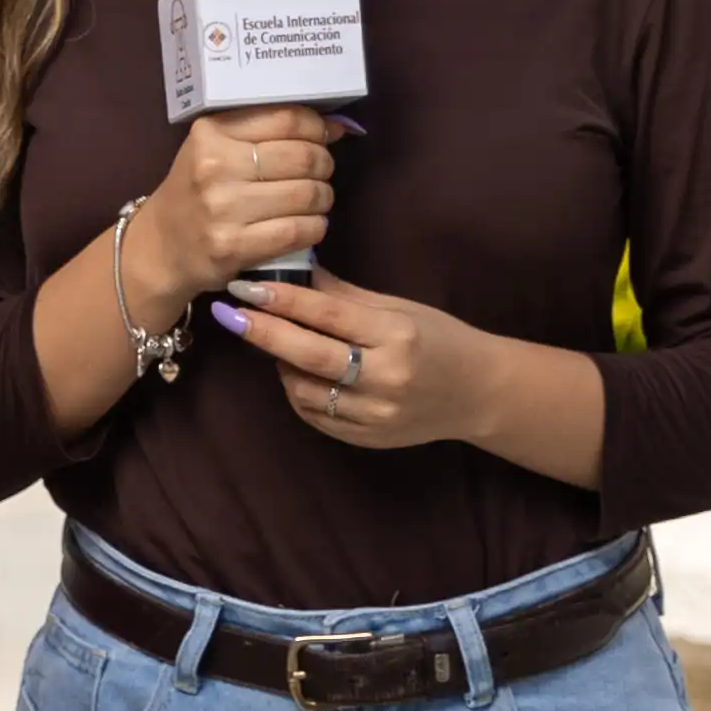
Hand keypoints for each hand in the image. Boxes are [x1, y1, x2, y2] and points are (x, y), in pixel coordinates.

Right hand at [124, 107, 332, 305]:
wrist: (161, 247)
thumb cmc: (196, 191)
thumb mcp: (216, 148)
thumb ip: (268, 132)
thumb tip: (336, 126)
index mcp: (212, 133)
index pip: (286, 119)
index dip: (317, 127)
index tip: (324, 136)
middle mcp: (215, 166)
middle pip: (302, 157)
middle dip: (323, 165)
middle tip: (320, 173)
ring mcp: (223, 208)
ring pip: (306, 194)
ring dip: (323, 198)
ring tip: (315, 200)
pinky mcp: (233, 246)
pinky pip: (298, 231)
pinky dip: (315, 228)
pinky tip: (309, 225)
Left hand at [215, 267, 483, 454]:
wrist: (479, 393)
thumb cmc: (441, 339)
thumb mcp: (401, 308)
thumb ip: (346, 296)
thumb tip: (297, 272)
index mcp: (397, 336)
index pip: (328, 316)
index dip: (282, 300)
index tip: (246, 286)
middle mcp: (386, 378)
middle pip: (309, 355)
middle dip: (263, 332)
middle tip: (230, 314)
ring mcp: (376, 415)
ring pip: (305, 390)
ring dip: (280, 364)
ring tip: (275, 342)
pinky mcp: (368, 439)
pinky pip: (315, 415)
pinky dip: (298, 392)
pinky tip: (296, 372)